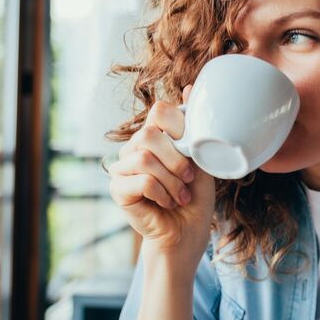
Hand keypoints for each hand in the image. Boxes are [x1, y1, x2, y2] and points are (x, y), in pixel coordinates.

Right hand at [108, 85, 215, 253]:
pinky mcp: (118, 189)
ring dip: (172, 180)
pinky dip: (162, 193)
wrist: (188, 232)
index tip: (192, 151)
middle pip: (150, 133)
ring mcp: (122, 167)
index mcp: (155, 136)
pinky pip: (140, 180)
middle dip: (177, 159)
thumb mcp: (202, 157)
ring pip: (145, 158)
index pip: (159, 111)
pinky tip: (168, 203)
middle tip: (189, 178)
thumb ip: (194, 127)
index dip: (180, 127)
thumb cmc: (196, 196)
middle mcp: (135, 147)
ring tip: (180, 195)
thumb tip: (189, 87)